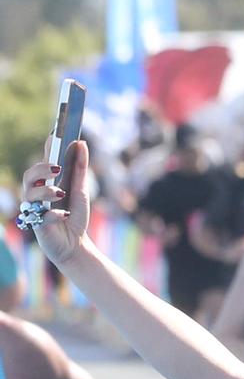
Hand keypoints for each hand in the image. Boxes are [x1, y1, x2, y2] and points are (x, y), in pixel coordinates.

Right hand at [21, 139, 90, 265]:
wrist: (75, 244)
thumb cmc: (74, 215)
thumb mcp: (81, 190)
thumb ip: (80, 169)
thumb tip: (81, 143)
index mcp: (46, 183)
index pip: (43, 161)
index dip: (47, 147)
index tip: (56, 134)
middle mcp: (36, 194)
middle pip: (28, 175)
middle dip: (40, 170)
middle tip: (57, 168)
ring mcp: (35, 209)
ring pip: (29, 194)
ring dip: (45, 191)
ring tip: (60, 193)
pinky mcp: (38, 226)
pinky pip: (40, 217)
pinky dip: (52, 214)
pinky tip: (64, 215)